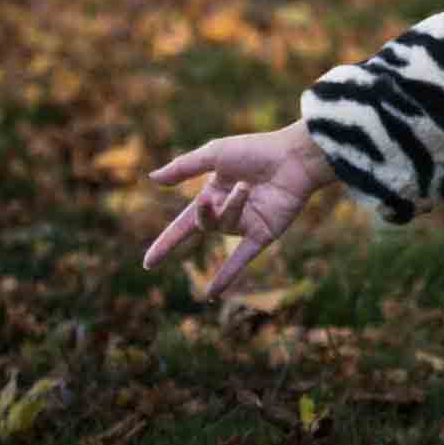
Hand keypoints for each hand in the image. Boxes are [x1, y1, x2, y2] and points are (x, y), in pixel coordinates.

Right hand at [141, 121, 338, 298]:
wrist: (295, 156)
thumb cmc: (257, 150)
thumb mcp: (215, 154)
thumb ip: (184, 167)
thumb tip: (152, 178)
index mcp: (215, 193)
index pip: (184, 224)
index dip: (166, 242)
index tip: (149, 263)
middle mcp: (229, 211)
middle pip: (204, 224)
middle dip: (205, 212)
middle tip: (210, 197)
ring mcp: (247, 224)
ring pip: (226, 226)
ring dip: (233, 206)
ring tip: (247, 187)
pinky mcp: (264, 233)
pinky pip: (243, 257)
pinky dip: (228, 274)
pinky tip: (212, 294)